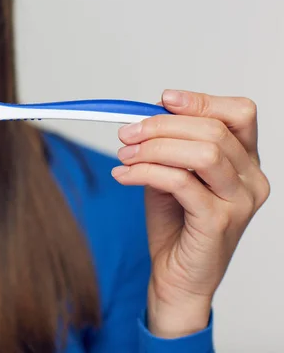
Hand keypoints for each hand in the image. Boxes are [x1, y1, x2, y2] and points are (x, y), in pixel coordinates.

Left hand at [111, 90, 270, 337]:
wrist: (176, 277)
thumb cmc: (175, 225)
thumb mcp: (171, 175)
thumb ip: (168, 147)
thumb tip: (146, 116)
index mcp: (246, 162)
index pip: (239, 114)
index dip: (201, 101)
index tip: (163, 99)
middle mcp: (252, 179)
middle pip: (214, 130)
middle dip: (162, 126)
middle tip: (127, 134)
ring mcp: (240, 202)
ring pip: (203, 152)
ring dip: (154, 148)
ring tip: (124, 155)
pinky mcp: (219, 222)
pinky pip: (181, 182)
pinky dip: (146, 172)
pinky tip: (123, 175)